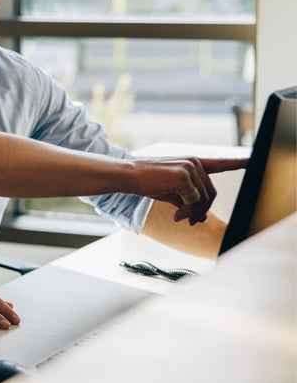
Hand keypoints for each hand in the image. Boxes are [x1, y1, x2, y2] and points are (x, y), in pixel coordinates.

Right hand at [133, 156, 247, 225]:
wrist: (130, 176)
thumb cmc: (149, 183)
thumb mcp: (172, 193)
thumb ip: (189, 201)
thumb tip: (201, 219)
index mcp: (193, 163)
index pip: (221, 163)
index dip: (238, 163)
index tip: (253, 161)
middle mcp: (195, 162)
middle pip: (211, 193)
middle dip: (202, 210)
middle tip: (191, 222)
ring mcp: (191, 167)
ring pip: (204, 199)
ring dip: (193, 214)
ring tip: (179, 217)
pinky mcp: (185, 176)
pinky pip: (194, 202)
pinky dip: (186, 213)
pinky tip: (175, 215)